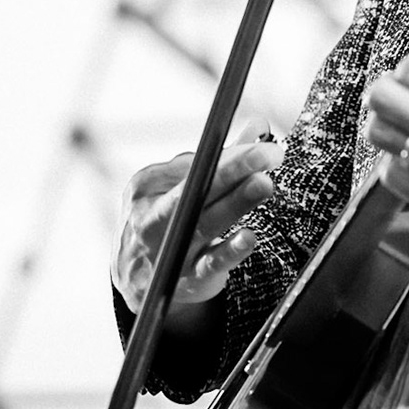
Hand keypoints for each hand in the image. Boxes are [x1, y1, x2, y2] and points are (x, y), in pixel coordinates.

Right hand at [112, 118, 286, 313]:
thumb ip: (221, 158)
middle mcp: (152, 219)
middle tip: (268, 153)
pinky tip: (248, 237)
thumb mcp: (180, 187)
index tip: (260, 144)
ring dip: (235, 202)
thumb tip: (258, 126)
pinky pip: (209, 264)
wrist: (139, 282)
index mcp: (145, 187)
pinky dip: (230, 250)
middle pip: (194, 191)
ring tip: (263, 184)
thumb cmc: (165, 222)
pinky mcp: (186, 280)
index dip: (229, 156)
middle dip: (232, 170)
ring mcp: (167, 250)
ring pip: (203, 223)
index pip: (192, 166)